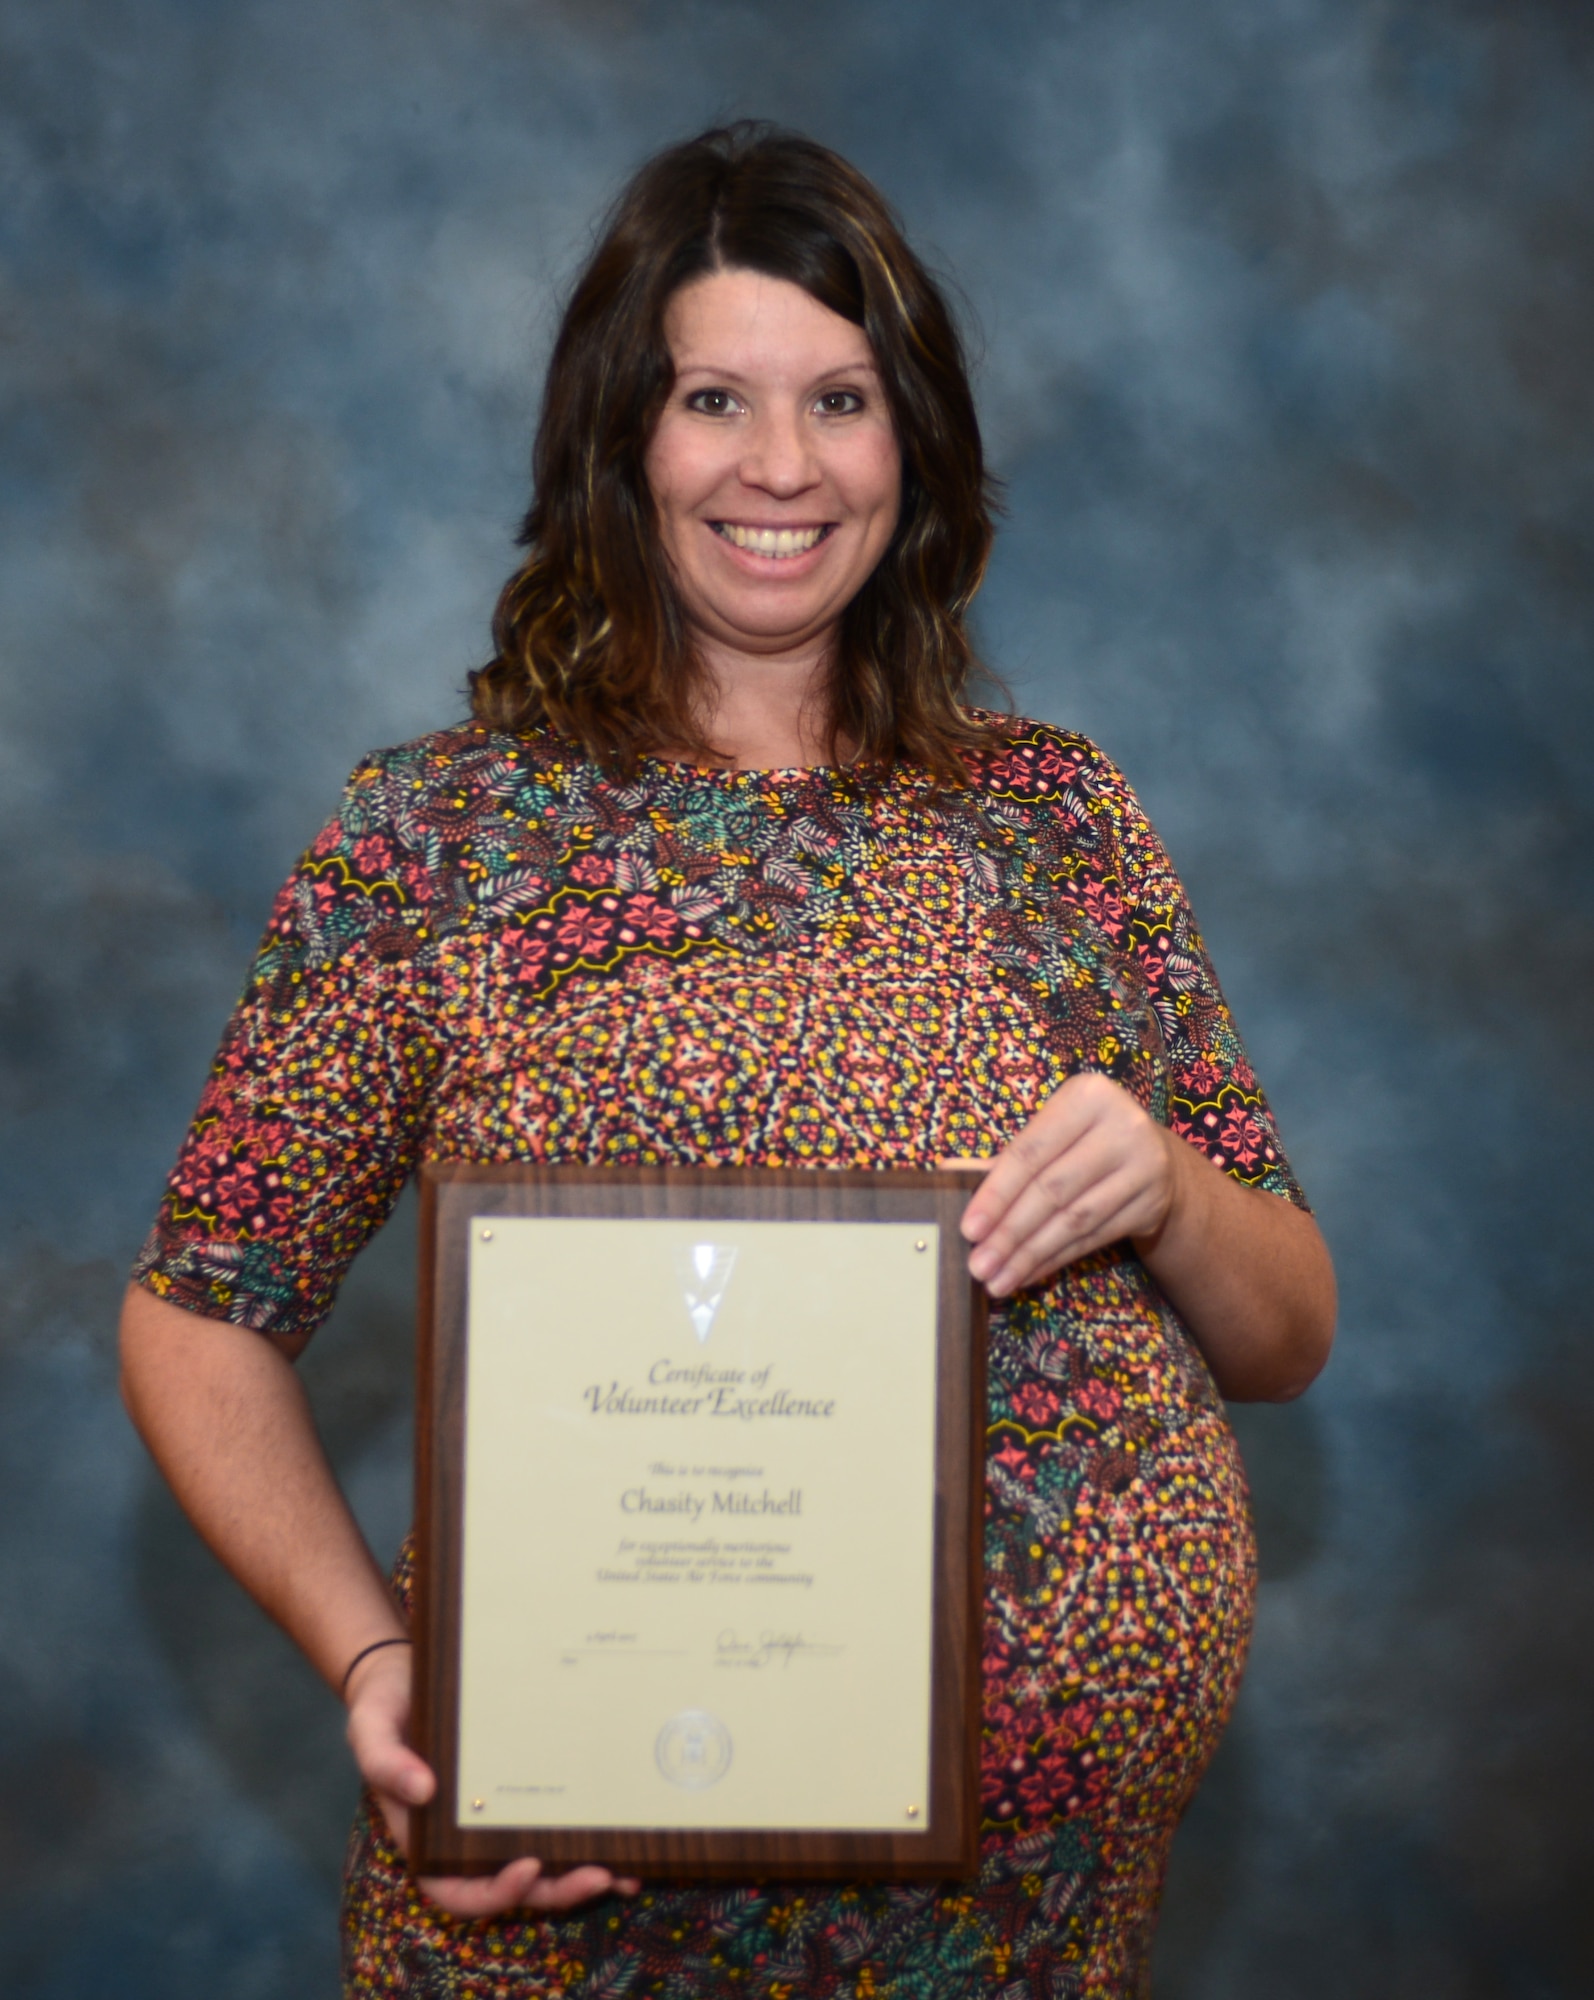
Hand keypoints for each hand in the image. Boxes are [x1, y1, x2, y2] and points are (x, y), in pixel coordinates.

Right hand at [344, 1642, 639, 1916]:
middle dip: (556, 1890)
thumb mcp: (371, 1727)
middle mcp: (465, 1835)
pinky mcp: (523, 1786)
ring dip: (580, 1872)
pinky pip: (553, 1817)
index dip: (493, 1894)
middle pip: (512, 1884)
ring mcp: (497, 1813)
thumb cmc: (385, 1704)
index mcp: (425, 1836)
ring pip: (542, 1862)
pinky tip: (623, 1829)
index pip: (455, 1890)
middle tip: (599, 1875)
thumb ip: (384, 1761)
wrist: (407, 1669)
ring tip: (625, 1872)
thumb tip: (421, 1791)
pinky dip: (586, 1830)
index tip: (528, 1869)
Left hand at [944, 1072, 1183, 1295]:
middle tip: (978, 1265)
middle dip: (1010, 1233)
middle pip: (1052, 1190)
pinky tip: (1028, 1273)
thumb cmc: (1083, 1140)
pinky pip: (1094, 1238)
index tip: (968, 1229)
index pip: (1030, 1152)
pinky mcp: (1152, 1203)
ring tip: (997, 1280)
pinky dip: (1056, 1259)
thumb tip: (946, 1173)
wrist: (1155, 1156)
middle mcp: (1122, 1126)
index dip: (996, 1193)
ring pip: (1074, 1220)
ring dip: (1030, 1255)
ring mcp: (1144, 1166)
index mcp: (1087, 1096)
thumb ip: (1002, 1157)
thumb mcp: (1049, 1134)